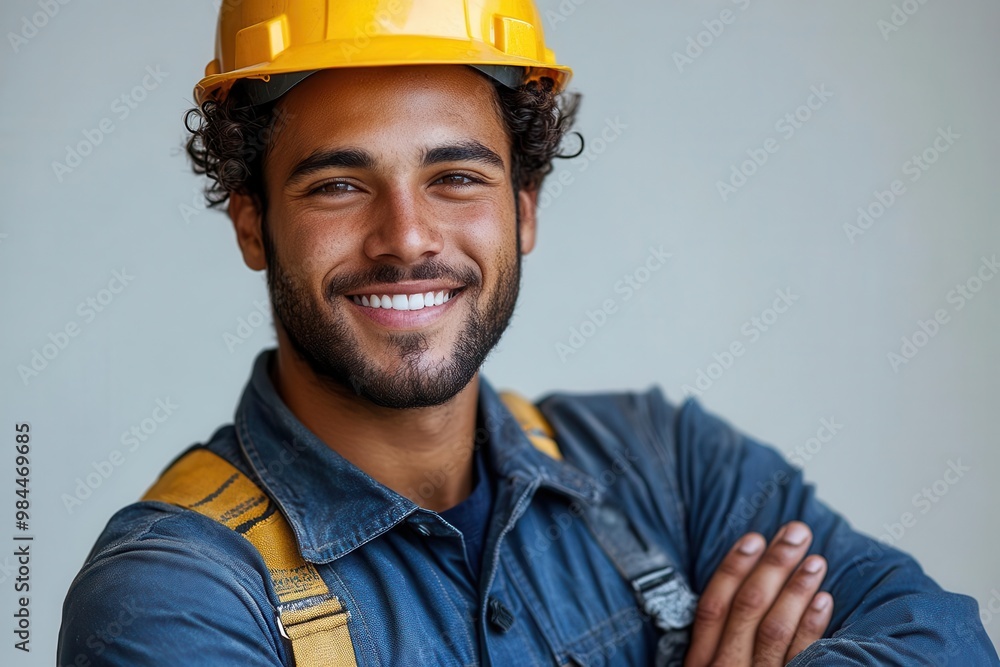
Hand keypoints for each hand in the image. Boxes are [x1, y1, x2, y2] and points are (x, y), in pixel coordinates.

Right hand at [683, 521, 833, 666]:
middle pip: (747, 608)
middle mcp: (725, 666)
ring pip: (774, 629)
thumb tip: (739, 586)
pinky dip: (811, 626)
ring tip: (815, 561)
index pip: (713, 605)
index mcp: (701, 659)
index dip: (733, 568)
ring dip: (796, 590)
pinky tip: (823, 601)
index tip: (754, 539)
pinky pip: (800, 657)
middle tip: (794, 534)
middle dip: (772, 566)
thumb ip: (717, 640)